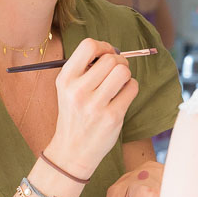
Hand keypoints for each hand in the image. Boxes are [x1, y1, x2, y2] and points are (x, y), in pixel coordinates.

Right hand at [47, 39, 138, 179]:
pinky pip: (132, 88)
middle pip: (111, 59)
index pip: (88, 46)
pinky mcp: (112, 117)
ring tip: (119, 83)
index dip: (103, 46)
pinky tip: (122, 96)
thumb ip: (84, 68)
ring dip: (126, 74)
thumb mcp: (67, 89)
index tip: (106, 55)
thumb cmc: (74, 115)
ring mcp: (95, 105)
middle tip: (116, 72)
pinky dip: (131, 88)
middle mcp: (78, 91)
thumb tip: (112, 51)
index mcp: (65, 79)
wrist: (72, 150)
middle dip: (119, 61)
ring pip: (123, 71)